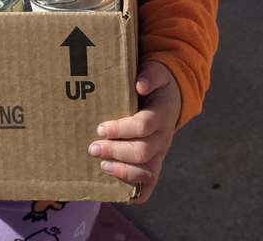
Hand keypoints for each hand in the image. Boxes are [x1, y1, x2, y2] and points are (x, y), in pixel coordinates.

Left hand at [87, 60, 181, 202]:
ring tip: (101, 166)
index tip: (100, 128)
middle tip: (93, 147)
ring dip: (122, 171)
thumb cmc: (156, 84)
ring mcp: (160, 154)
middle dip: (116, 151)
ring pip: (147, 171)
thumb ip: (150, 75)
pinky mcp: (154, 164)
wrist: (170, 98)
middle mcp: (163, 138)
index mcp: (161, 115)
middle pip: (143, 151)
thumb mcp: (156, 72)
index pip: (144, 126)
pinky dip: (133, 191)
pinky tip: (114, 185)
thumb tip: (140, 85)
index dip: (122, 129)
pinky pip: (149, 185)